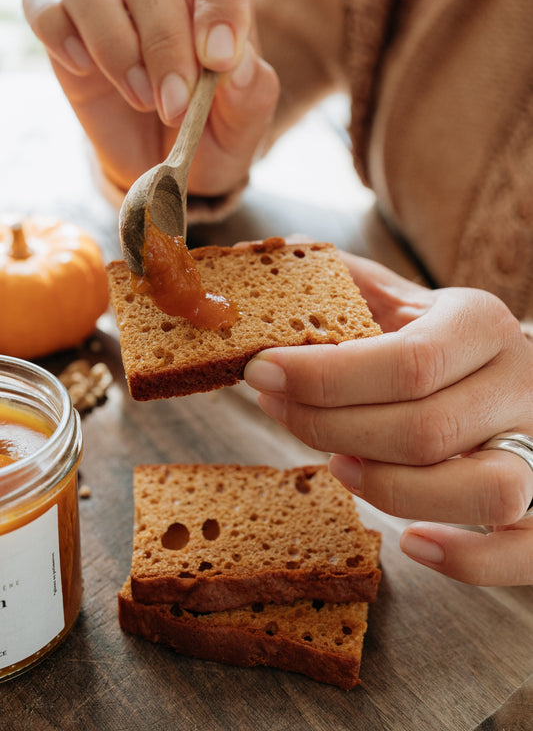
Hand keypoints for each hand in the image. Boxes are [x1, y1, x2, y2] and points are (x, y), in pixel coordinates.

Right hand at [22, 0, 278, 197]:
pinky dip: (57, 30)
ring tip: (141, 99)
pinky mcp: (66, 34)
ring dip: (113, 42)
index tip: (218, 58)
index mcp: (212, 3)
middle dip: (164, 44)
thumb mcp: (243, 127)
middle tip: (176, 107)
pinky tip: (83, 69)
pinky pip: (44, 3)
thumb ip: (251, 93)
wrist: (170, 173)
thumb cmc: (212, 137)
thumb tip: (238, 64)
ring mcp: (108, 9)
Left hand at [244, 251, 532, 586]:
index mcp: (482, 326)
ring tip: (338, 467)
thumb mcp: (409, 305)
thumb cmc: (450, 347)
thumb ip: (351, 285)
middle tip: (277, 412)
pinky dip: (466, 559)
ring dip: (394, 490)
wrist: (526, 380)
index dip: (324, 377)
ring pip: (483, 490)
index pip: (406, 361)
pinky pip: (522, 552)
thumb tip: (273, 254)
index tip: (260, 372)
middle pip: (427, 429)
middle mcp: (521, 385)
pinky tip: (412, 542)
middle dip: (332, 428)